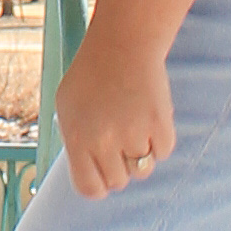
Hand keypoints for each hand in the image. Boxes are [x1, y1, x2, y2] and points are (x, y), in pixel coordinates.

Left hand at [49, 2, 174, 197]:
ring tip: (134, 123)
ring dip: (141, 153)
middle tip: (121, 140)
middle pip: (119, 180)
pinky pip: (163, 151)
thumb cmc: (92, 74)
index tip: (105, 176)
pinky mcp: (159, 124)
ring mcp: (133, 133)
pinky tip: (149, 114)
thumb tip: (87, 172)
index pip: (90, 188)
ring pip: (143, 169)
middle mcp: (103, 141)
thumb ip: (74, 142)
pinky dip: (160, 139)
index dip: (100, 186)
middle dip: (121, 166)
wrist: (123, 42)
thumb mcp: (67, 107)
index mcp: (77, 139)